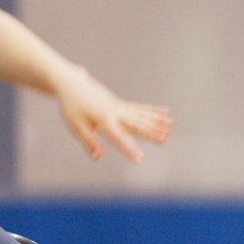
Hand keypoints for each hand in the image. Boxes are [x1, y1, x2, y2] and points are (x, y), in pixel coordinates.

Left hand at [54, 65, 172, 163]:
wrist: (71, 83)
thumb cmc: (71, 106)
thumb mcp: (76, 126)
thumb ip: (89, 142)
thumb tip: (98, 157)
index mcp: (103, 119)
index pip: (119, 137)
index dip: (129, 149)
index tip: (140, 159)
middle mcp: (115, 112)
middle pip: (136, 124)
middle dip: (152, 132)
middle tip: (166, 138)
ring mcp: (119, 106)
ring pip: (142, 115)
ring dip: (157, 121)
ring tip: (172, 125)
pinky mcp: (120, 104)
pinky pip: (140, 108)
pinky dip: (153, 111)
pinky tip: (165, 112)